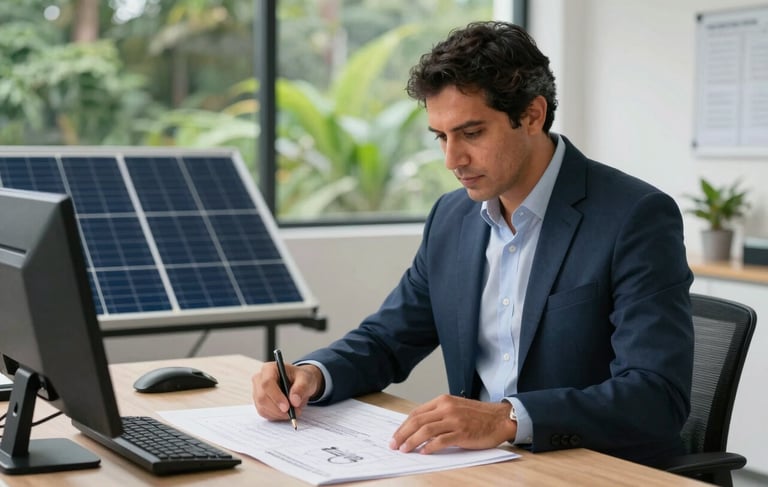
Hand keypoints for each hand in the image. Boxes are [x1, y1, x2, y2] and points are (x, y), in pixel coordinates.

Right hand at [252, 362, 323, 420]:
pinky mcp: (259, 403)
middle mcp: (260, 379)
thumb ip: (301, 388)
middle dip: (278, 409)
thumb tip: (294, 401)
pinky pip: (264, 413)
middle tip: (294, 412)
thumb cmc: (301, 378)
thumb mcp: (306, 379)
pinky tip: (286, 413)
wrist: (300, 383)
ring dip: (278, 414)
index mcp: (270, 368)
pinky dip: (276, 416)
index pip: (267, 383)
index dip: (276, 396)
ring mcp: (257, 391)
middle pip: (262, 397)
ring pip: (262, 407)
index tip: (287, 407)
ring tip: (293, 411)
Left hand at [389, 394, 515, 453]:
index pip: (416, 413)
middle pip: (417, 421)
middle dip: (402, 434)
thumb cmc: (478, 415)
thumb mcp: (455, 407)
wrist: (499, 418)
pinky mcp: (462, 433)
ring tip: (404, 449)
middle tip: (394, 444)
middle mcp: (446, 408)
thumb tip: (418, 427)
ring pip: (426, 431)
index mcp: (443, 401)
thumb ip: (438, 414)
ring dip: (412, 441)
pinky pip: (441, 441)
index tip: (396, 435)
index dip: (403, 425)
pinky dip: (429, 447)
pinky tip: (423, 452)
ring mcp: (454, 420)